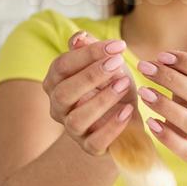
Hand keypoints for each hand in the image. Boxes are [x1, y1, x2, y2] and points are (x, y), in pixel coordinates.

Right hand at [42, 30, 136, 155]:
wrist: (131, 116)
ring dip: (101, 100)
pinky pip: (95, 141)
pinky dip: (112, 126)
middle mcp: (58, 108)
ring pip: (76, 119)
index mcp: (56, 83)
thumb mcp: (108, 64)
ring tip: (124, 85)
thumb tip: (79, 38)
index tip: (118, 45)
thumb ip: (92, 50)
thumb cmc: (114, 86)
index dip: (88, 54)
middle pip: (63, 93)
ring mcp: (72, 130)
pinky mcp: (90, 147)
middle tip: (117, 63)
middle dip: (90, 76)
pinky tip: (128, 111)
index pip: (62, 66)